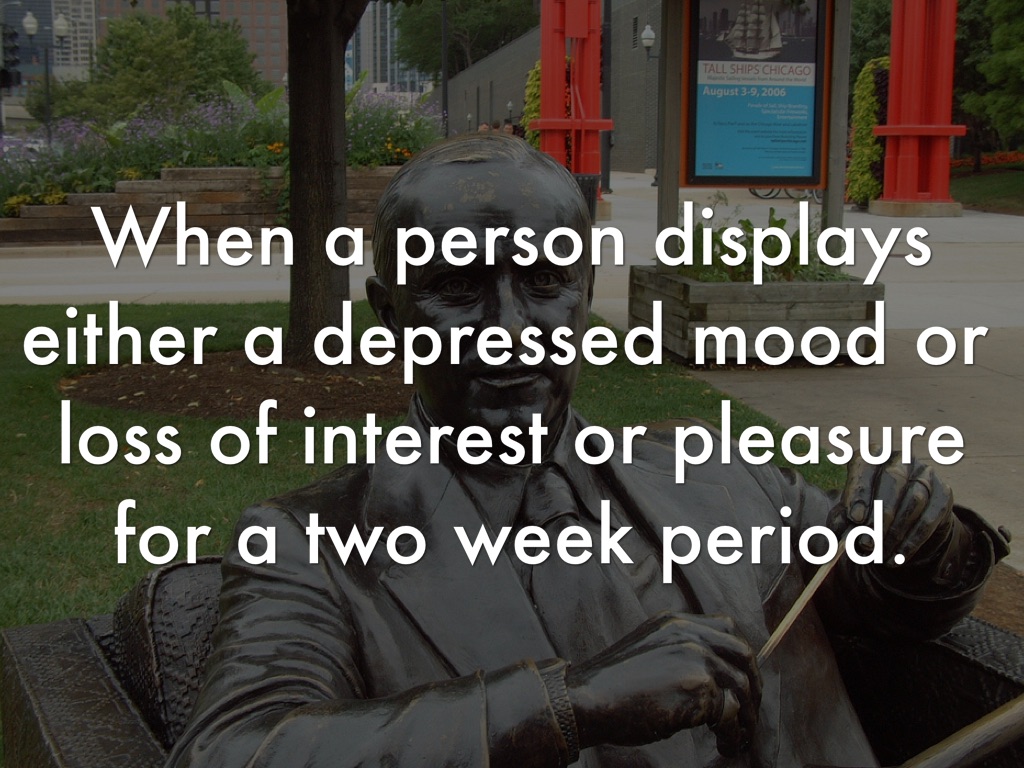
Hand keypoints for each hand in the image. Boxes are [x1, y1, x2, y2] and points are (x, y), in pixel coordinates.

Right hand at [566, 612, 760, 756]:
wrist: (588, 699)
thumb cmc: (612, 686)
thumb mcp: (648, 649)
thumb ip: (677, 649)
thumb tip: (710, 676)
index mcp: (676, 621)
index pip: (727, 628)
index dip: (741, 657)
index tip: (743, 682)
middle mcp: (689, 632)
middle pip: (743, 654)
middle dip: (753, 687)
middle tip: (751, 715)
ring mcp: (694, 656)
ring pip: (741, 686)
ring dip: (747, 718)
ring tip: (738, 738)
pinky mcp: (697, 685)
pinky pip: (731, 713)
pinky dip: (734, 733)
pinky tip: (725, 745)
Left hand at [835, 455, 954, 568]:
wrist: (905, 524)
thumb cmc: (870, 514)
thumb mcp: (851, 515)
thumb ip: (841, 520)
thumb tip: (840, 533)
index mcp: (872, 456)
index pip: (865, 464)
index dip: (859, 490)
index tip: (854, 518)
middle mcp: (900, 459)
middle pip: (893, 479)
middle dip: (880, 514)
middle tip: (868, 542)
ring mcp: (925, 474)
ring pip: (914, 499)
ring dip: (895, 531)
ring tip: (880, 555)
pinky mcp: (943, 494)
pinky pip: (930, 518)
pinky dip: (912, 540)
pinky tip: (898, 557)